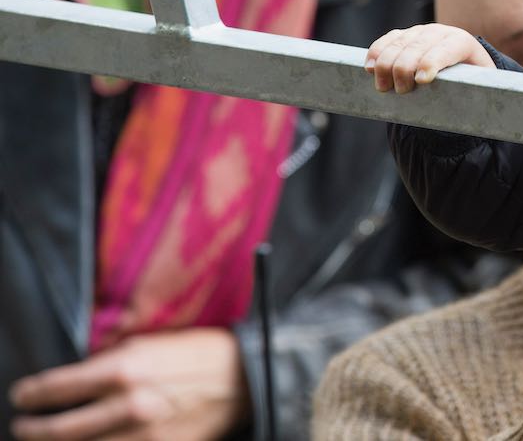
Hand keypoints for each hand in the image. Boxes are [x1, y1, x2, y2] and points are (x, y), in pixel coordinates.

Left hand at [8, 328, 248, 440]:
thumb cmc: (198, 352)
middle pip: (57, 431)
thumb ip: (109, 364)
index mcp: (123, 370)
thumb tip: (74, 380)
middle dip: (30, 431)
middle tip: (21, 427)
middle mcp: (127, 405)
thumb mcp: (149, 345)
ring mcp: (144, 436)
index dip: (30, 395)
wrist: (245, 376)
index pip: (56, 388)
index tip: (21, 397)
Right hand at [365, 23, 494, 92]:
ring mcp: (419, 32)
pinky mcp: (403, 36)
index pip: (447, 48)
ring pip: (399, 43)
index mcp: (461, 43)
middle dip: (405, 68)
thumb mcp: (477, 88)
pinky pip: (386, 41)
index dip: (433, 62)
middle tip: (401, 91)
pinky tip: (369, 68)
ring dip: (386, 64)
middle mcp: (439, 33)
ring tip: (383, 87)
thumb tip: (474, 115)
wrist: (460, 66)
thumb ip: (473, 95)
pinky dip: (376, 53)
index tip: (421, 80)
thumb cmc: (469, 83)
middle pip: (418, 46)